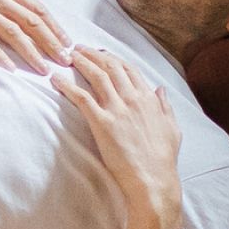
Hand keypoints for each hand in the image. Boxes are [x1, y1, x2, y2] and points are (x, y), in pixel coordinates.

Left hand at [55, 42, 181, 207]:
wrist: (153, 180)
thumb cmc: (162, 159)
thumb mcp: (171, 128)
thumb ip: (164, 106)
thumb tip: (160, 89)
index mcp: (148, 99)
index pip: (128, 69)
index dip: (112, 58)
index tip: (100, 54)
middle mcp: (133, 99)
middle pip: (110, 67)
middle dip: (93, 54)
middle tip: (79, 48)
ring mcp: (117, 109)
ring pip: (97, 76)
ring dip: (81, 62)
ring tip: (68, 55)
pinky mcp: (103, 123)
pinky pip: (82, 98)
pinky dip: (67, 85)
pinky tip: (56, 78)